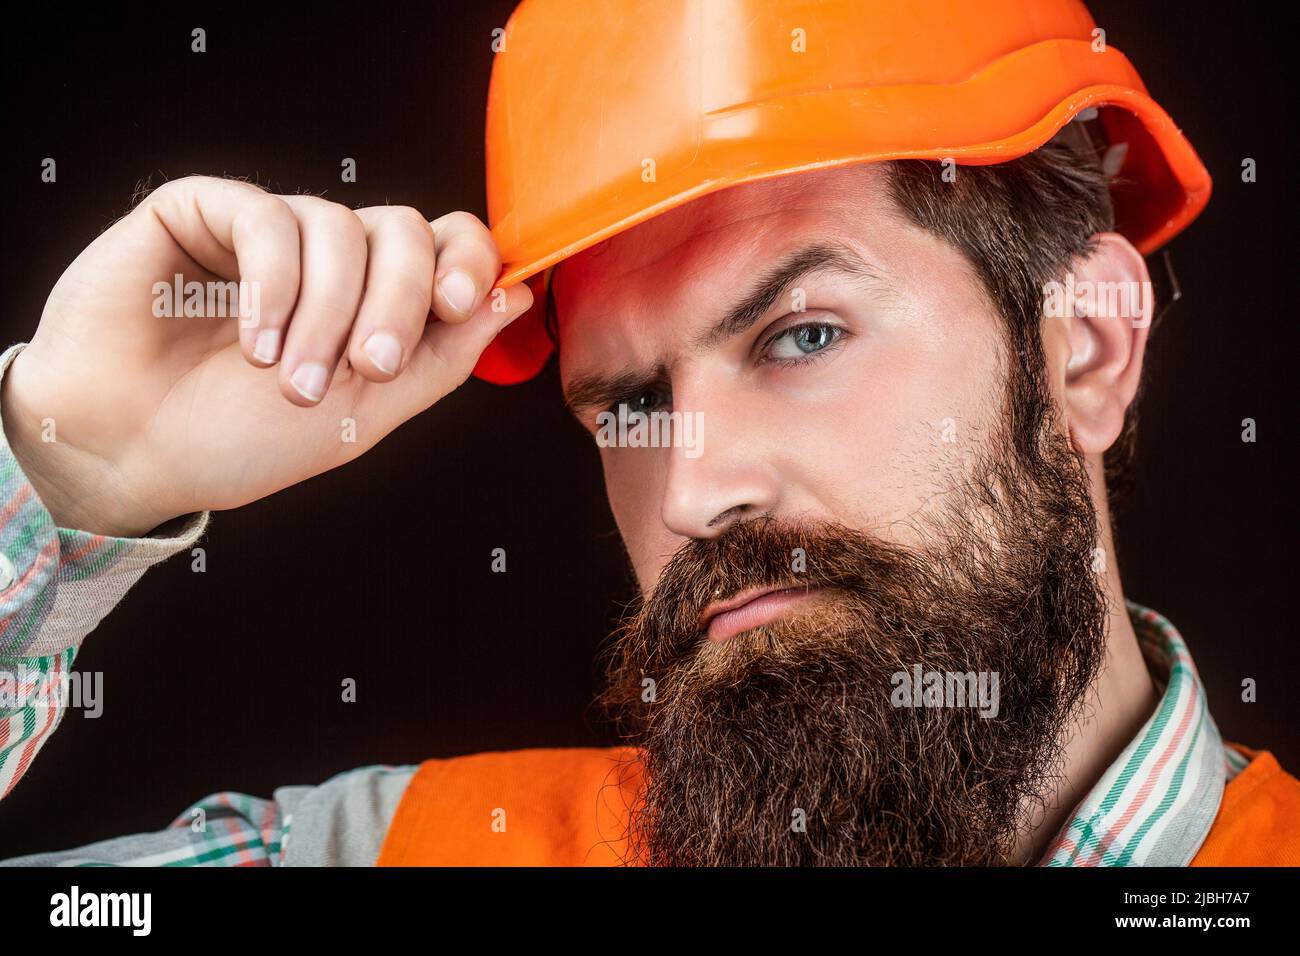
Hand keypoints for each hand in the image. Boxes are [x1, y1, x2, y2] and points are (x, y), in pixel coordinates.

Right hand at [1, 176, 532, 536]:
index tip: (458, 304)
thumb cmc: (240, 439)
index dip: (466, 260)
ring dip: (326, 314)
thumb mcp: (364, 415)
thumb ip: (442, 358)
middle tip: (367, 367)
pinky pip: (268, 219)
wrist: (132, 452)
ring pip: (340, 228)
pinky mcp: (205, 212)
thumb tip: (513, 296)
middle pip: (404, 230)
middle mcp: (330, 257)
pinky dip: (274, 285)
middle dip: (398, 303)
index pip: (445, 243)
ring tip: (289, 378)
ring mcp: (270, 231)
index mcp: (374, 299)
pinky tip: (254, 339)